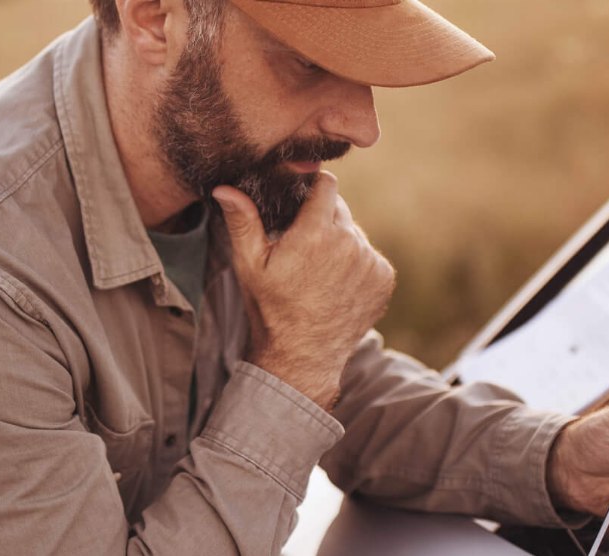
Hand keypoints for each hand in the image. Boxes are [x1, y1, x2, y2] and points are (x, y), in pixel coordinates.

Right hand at [212, 172, 395, 408]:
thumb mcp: (250, 265)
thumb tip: (224, 187)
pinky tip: (336, 285)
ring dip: (340, 243)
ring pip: (355, 234)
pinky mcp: (384, 278)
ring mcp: (370, 261)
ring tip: (319, 272)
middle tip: (303, 247)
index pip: (326, 184)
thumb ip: (243, 221)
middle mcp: (349, 242)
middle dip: (323, 219)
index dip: (313, 189)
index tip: (302, 201)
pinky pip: (369, 257)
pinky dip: (356, 264)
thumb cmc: (271, 309)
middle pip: (340, 209)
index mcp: (316, 233)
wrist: (302, 356)